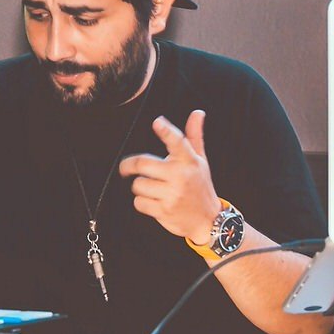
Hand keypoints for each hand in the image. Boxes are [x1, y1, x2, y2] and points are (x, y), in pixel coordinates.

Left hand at [118, 109, 221, 242]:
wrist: (207, 220)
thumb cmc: (200, 186)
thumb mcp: (200, 161)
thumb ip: (194, 136)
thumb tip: (197, 113)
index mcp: (189, 161)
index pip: (178, 142)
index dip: (166, 131)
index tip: (157, 122)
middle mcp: (181, 176)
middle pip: (142, 163)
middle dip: (128, 166)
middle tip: (125, 168)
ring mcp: (172, 194)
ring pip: (138, 185)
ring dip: (140, 187)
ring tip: (152, 189)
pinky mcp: (164, 210)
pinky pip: (139, 202)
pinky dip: (142, 202)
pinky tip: (154, 201)